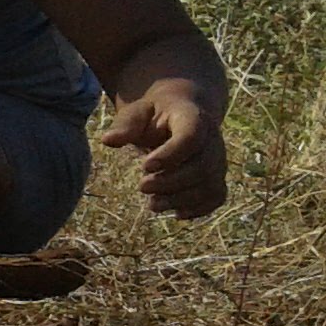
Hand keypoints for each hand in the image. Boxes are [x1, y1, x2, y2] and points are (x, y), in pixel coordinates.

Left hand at [100, 81, 226, 218]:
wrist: (180, 114)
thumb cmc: (154, 114)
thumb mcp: (137, 112)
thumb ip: (126, 125)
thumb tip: (107, 140)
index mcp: (193, 118)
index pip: (191, 137)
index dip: (171, 154)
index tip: (144, 166)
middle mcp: (212, 140)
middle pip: (202, 166)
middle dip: (172, 182)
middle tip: (142, 187)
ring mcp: (218, 160)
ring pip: (210, 184)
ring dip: (182, 199)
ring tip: (153, 205)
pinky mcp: (217, 176)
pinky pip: (217, 196)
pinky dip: (200, 208)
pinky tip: (177, 213)